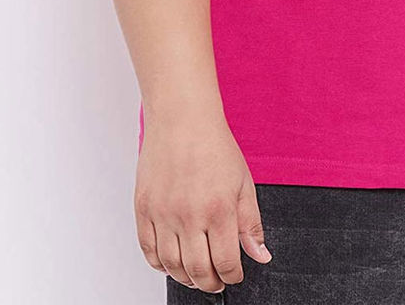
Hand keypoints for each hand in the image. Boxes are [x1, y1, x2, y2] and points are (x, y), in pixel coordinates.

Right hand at [133, 114, 272, 292]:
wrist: (183, 121)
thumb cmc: (215, 148)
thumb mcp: (244, 184)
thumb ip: (251, 223)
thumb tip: (260, 256)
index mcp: (219, 210)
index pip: (226, 262)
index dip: (233, 276)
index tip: (235, 275)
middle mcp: (189, 216)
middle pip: (198, 271)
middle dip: (210, 283)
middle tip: (216, 281)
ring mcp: (163, 214)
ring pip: (172, 266)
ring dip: (186, 278)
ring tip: (196, 274)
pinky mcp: (144, 209)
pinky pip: (148, 251)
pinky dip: (160, 264)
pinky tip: (173, 261)